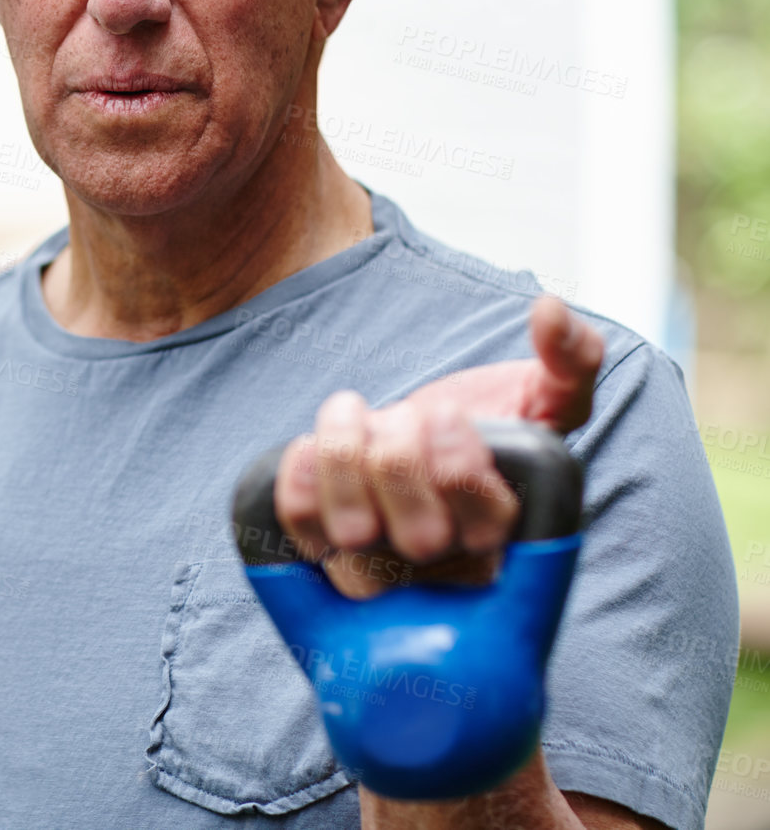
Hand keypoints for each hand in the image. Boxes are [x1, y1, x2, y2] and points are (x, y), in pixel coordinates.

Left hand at [274, 296, 604, 598]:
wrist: (419, 441)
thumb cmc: (490, 425)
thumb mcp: (548, 393)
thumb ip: (571, 357)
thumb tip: (551, 310)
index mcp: (506, 531)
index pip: (486, 528)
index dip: (459, 470)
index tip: (448, 415)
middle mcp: (442, 560)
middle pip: (417, 537)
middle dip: (402, 459)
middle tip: (405, 414)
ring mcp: (381, 560)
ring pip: (352, 536)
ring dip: (345, 461)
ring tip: (352, 414)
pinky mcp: (326, 547)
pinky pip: (300, 533)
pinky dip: (299, 482)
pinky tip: (312, 443)